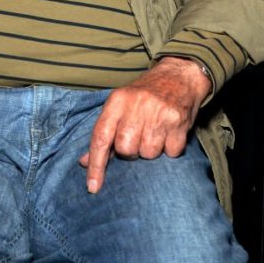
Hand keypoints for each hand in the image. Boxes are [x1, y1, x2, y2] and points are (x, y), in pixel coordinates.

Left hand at [79, 57, 209, 192]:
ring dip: (151, 150)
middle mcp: (137, 105)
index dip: (96, 164)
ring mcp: (159, 113)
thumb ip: (104, 132)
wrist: (179, 75)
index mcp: (118, 100)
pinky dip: (170, 148)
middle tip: (138, 137)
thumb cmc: (144, 95)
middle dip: (131, 151)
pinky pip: (171, 152)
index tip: (93, 187)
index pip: (101, 137)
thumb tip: (84, 162)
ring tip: (155, 132)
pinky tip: (169, 133)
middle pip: (126, 149)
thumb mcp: (120, 105)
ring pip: (148, 154)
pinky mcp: (179, 121)